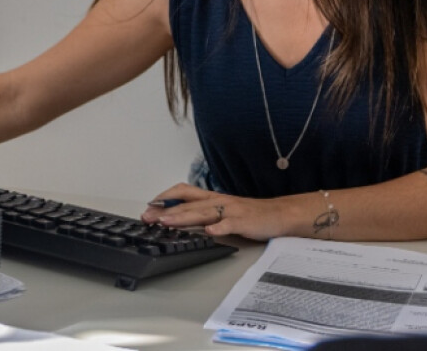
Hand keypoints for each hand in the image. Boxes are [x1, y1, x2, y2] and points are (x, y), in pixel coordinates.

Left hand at [141, 183, 290, 240]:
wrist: (278, 214)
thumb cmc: (250, 214)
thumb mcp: (222, 210)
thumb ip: (203, 213)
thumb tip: (180, 219)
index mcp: (212, 198)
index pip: (183, 192)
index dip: (164, 197)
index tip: (148, 206)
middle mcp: (218, 201)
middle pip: (188, 204)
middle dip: (165, 211)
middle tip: (147, 217)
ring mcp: (230, 211)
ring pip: (203, 212)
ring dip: (183, 218)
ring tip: (166, 223)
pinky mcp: (243, 222)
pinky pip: (229, 224)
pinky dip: (218, 228)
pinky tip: (209, 232)